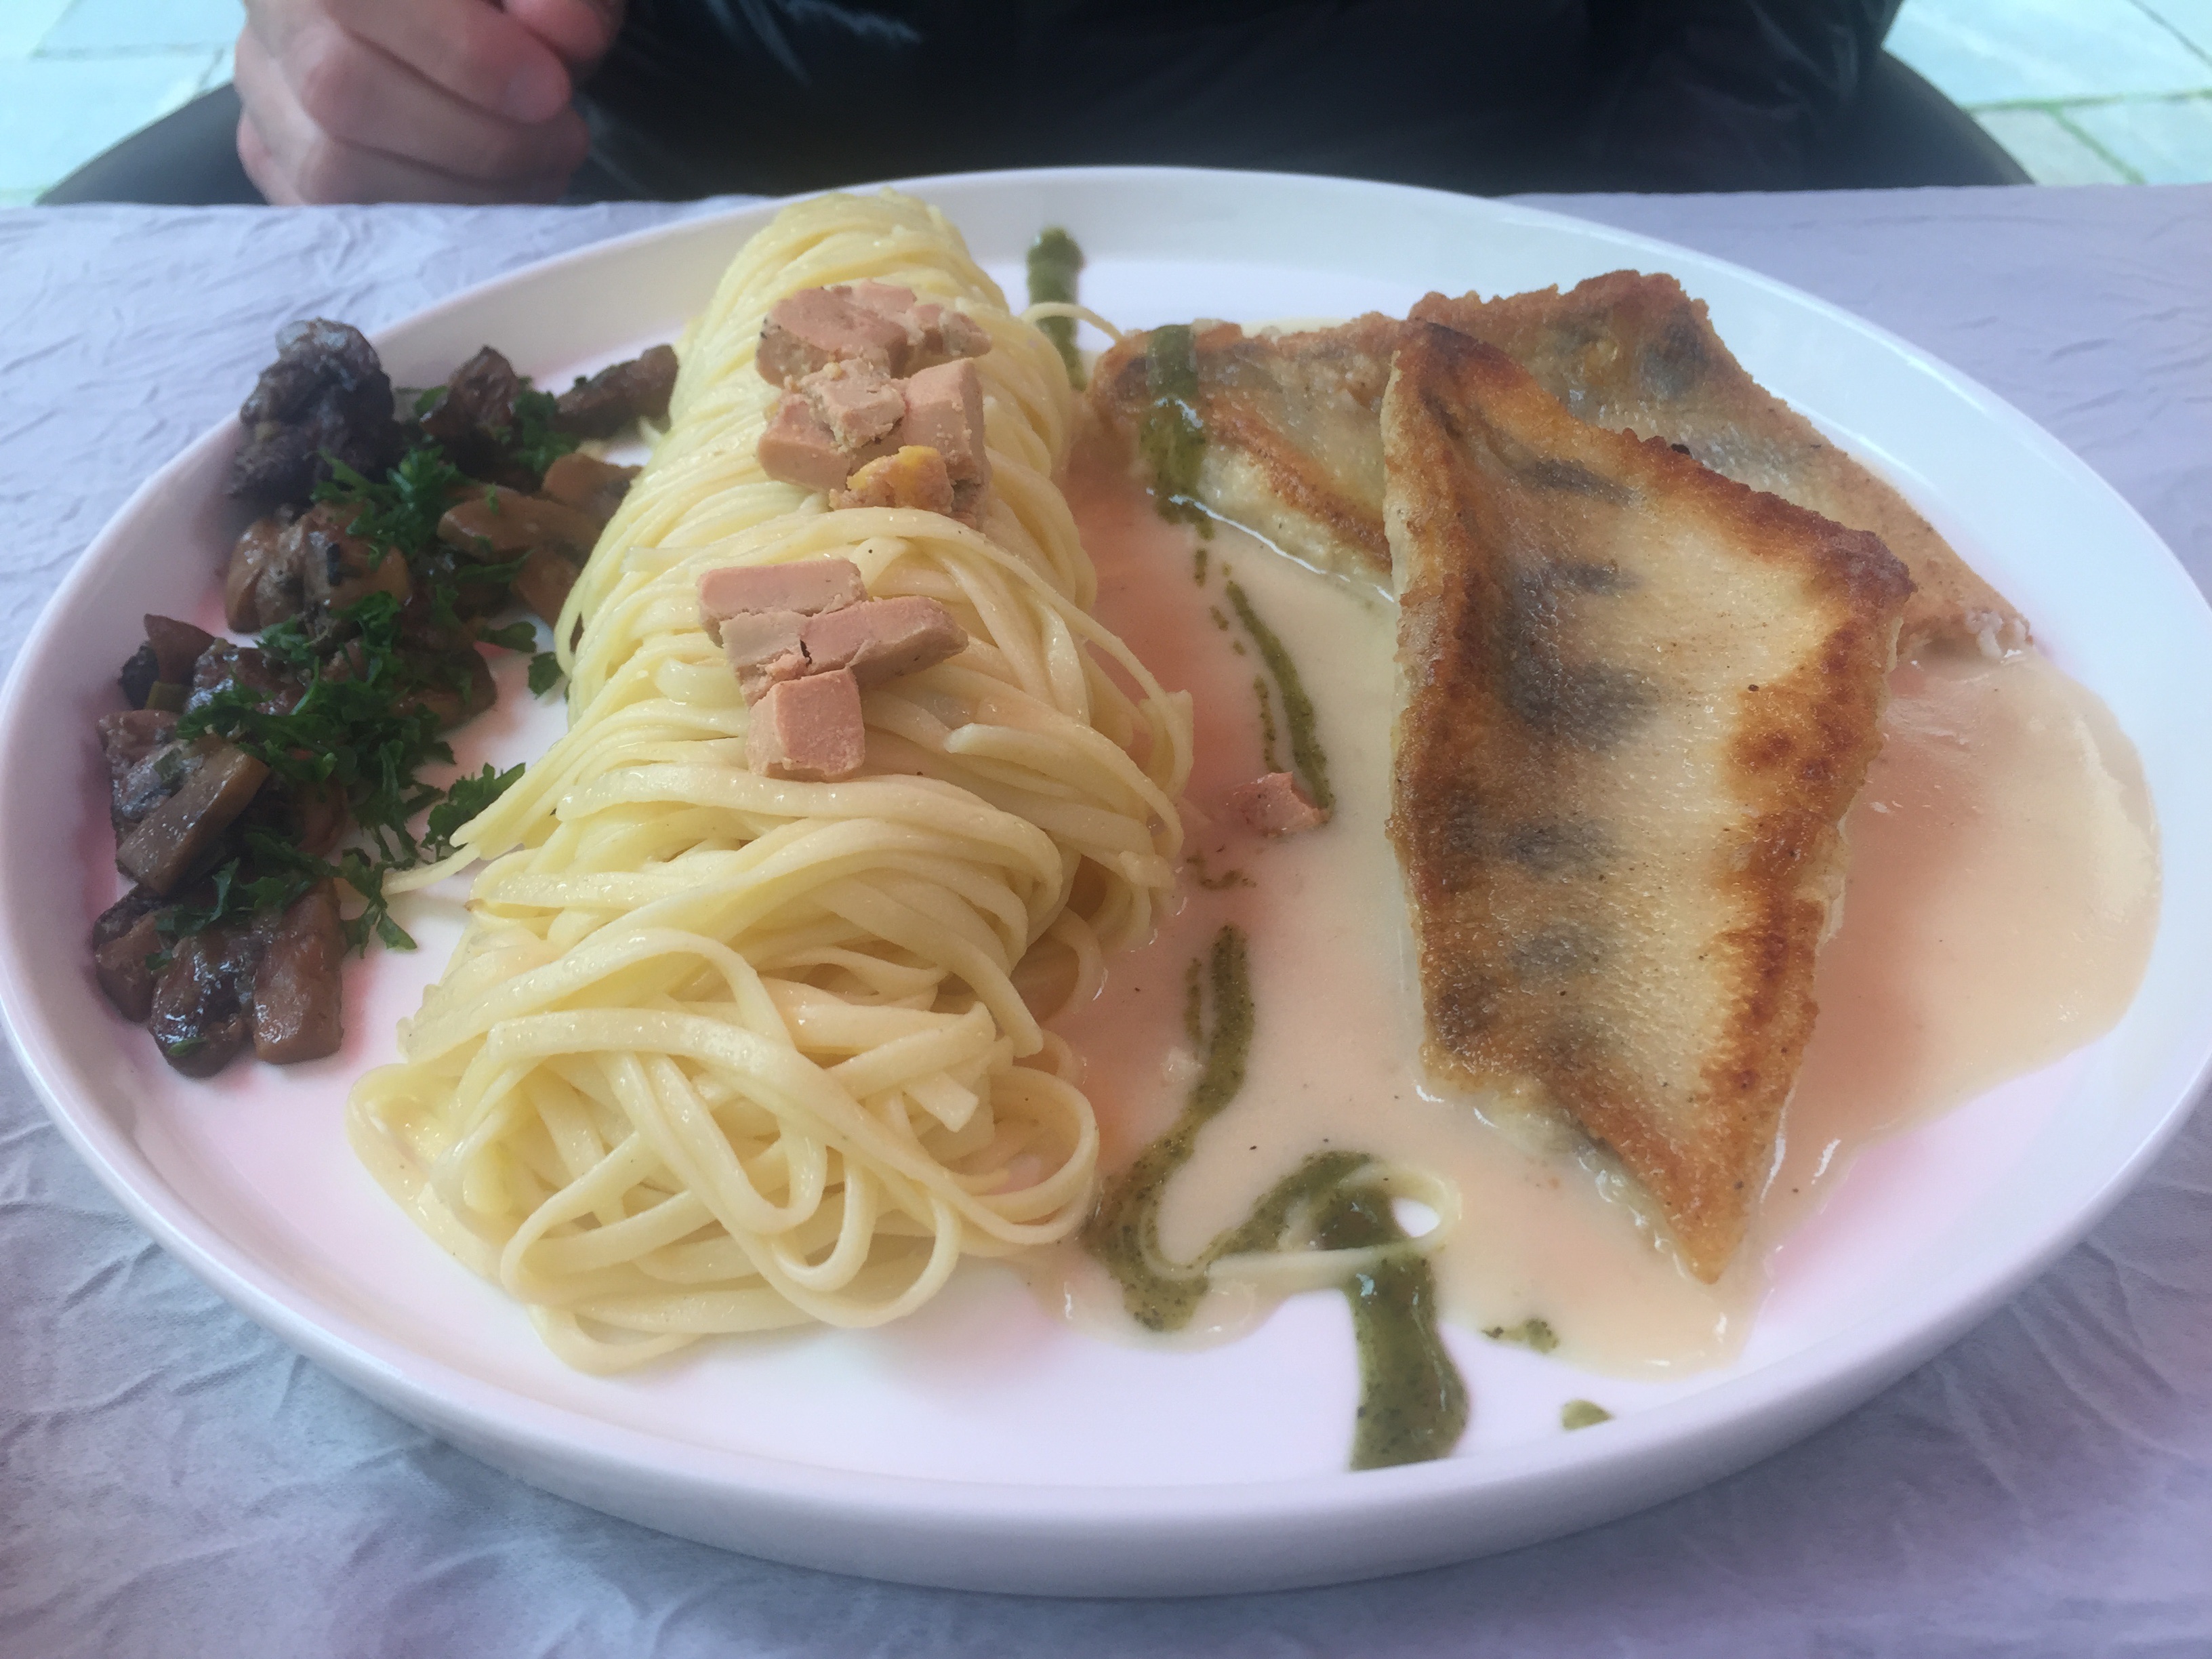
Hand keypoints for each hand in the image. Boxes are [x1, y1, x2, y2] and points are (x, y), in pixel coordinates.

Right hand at [235, 0, 624, 204]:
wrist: (457, 24)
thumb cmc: (505, 3)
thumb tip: (560, 31)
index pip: (354, 1)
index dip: (461, 55)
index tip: (551, 90)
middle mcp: (268, 7)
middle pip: (338, 90)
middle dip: (475, 138)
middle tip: (562, 139)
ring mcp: (261, 87)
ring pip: (331, 171)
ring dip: (460, 195)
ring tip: (538, 171)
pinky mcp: (272, 156)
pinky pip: (334, 218)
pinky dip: (427, 224)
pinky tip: (491, 199)